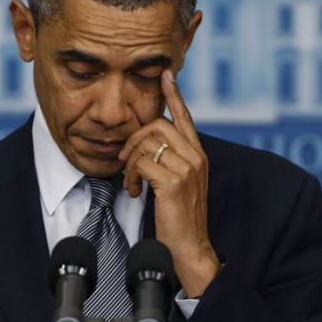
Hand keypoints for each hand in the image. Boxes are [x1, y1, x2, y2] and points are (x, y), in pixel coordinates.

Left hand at [119, 69, 220, 297]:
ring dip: (130, 162)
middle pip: (157, 125)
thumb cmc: (180, 216)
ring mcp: (187, 168)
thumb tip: (146, 144)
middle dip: (133, 138)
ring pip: (147, 143)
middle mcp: (195, 156)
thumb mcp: (179, 182)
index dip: (174, 95)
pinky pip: (142, 163)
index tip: (166, 74)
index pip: (184, 117)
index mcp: (197, 154)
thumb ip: (170, 160)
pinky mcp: (173, 182)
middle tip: (124, 160)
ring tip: (131, 181)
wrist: (190, 246)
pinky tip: (135, 191)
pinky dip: (131, 176)